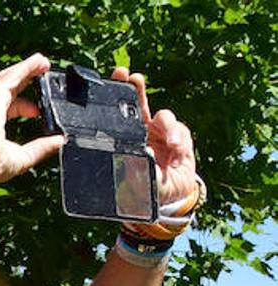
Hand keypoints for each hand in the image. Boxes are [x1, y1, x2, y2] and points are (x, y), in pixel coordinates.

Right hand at [0, 54, 64, 196]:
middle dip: (26, 78)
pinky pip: (12, 75)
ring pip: (9, 77)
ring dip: (27, 68)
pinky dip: (26, 67)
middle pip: (9, 87)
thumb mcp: (21, 157)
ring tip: (43, 61)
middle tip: (43, 71)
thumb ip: (40, 148)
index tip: (39, 110)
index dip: (25, 106)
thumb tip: (58, 142)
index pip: (9, 108)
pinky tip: (38, 62)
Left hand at [109, 67, 196, 208]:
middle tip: (134, 79)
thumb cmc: (144, 187)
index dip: (115, 96)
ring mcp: (162, 132)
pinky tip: (176, 159)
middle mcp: (142, 131)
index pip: (117, 116)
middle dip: (137, 88)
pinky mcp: (180, 137)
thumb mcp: (136, 183)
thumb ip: (138, 169)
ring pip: (165, 118)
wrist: (170, 194)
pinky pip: (181, 134)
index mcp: (124, 139)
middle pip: (139, 104)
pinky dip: (180, 145)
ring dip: (168, 128)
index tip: (114, 79)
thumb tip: (145, 154)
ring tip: (171, 145)